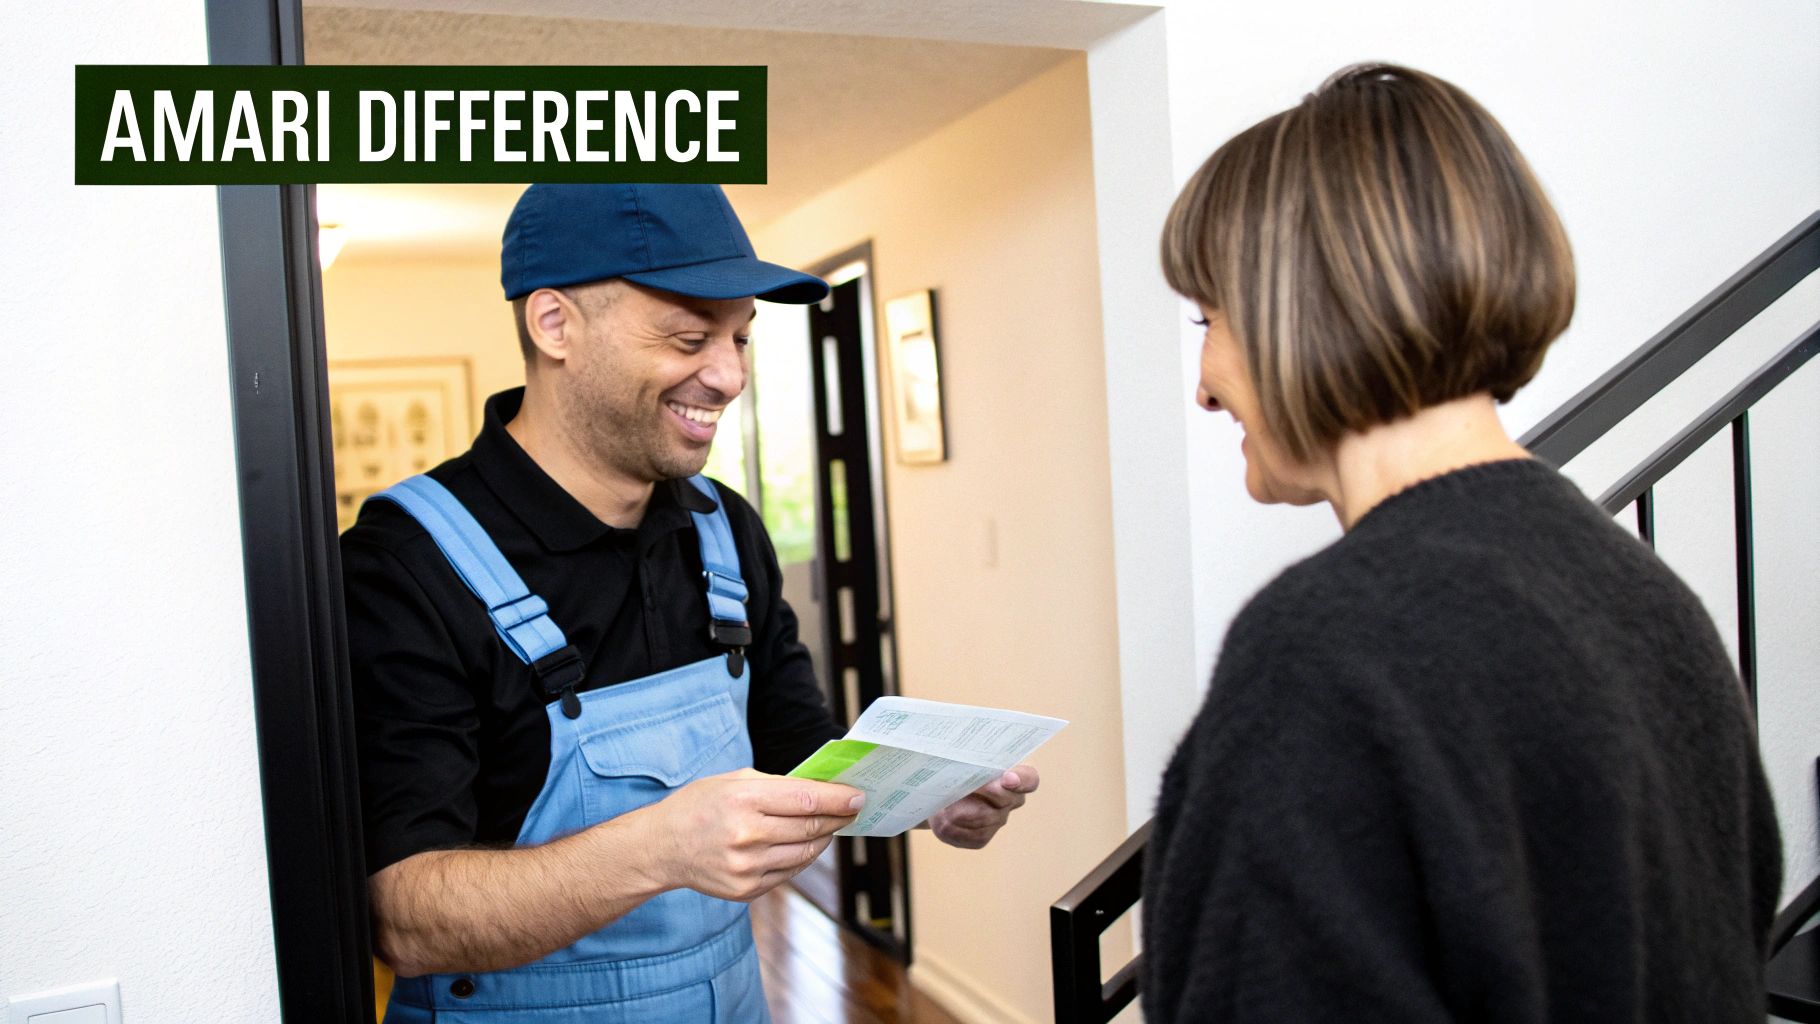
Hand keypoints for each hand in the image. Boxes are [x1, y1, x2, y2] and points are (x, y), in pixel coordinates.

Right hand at [646, 769, 863, 901]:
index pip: (806, 800)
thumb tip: (820, 791)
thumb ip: (776, 785)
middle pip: (810, 828)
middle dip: (838, 818)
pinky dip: (802, 857)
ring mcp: (747, 867)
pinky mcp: (746, 889)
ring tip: (831, 827)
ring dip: (823, 838)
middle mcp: (746, 835)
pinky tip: (804, 844)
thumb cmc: (699, 805)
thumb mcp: (732, 780)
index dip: (838, 799)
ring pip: (805, 853)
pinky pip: (789, 872)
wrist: (662, 847)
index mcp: (743, 799)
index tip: (858, 796)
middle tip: (852, 811)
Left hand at [926, 765, 1039, 849]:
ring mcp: (996, 821)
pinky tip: (944, 817)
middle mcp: (1010, 801)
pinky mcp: (980, 839)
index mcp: (1013, 777)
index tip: (1008, 778)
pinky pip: (969, 834)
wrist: (936, 795)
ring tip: (946, 802)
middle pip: (1004, 799)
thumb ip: (972, 762)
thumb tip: (969, 765)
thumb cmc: (954, 770)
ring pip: (983, 817)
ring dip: (962, 809)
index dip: (1022, 780)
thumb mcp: (962, 761)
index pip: (1029, 779)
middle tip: (967, 786)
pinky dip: (953, 825)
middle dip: (984, 791)